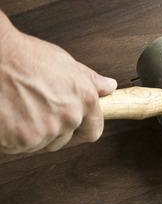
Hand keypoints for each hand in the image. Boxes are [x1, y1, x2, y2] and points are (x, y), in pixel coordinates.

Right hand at [0, 20, 116, 154]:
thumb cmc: (24, 56)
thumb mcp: (65, 63)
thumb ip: (90, 80)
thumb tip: (109, 86)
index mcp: (84, 99)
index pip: (93, 131)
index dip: (82, 130)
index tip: (73, 127)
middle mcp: (69, 117)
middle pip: (63, 139)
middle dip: (51, 130)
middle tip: (35, 110)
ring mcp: (46, 131)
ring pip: (40, 144)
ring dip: (30, 134)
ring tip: (18, 108)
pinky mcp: (21, 140)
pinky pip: (18, 147)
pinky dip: (11, 138)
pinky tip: (7, 116)